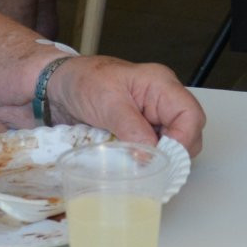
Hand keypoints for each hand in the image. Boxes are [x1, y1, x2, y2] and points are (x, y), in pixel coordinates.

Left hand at [47, 54, 206, 154]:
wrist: (55, 85)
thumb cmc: (80, 81)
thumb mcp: (107, 102)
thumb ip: (132, 129)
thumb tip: (151, 156)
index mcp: (161, 85)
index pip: (191, 116)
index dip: (182, 141)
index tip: (161, 159)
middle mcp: (162, 102)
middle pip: (188, 134)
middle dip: (172, 154)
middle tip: (148, 165)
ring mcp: (152, 119)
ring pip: (171, 147)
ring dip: (156, 160)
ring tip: (135, 165)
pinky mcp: (139, 133)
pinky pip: (152, 152)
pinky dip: (143, 161)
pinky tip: (129, 164)